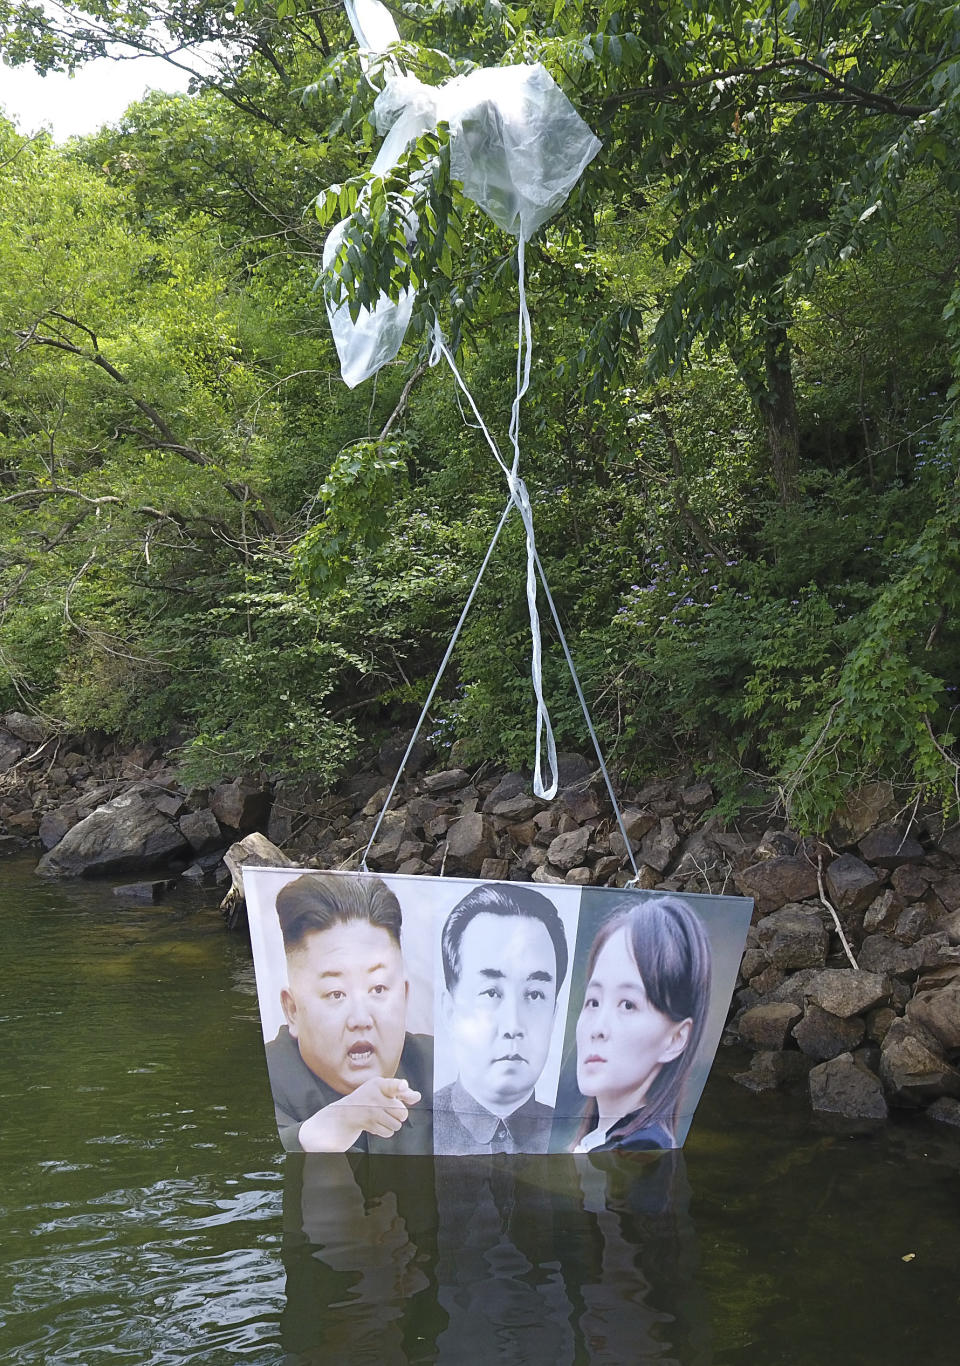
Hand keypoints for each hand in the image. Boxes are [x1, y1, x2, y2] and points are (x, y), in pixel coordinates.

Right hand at [297, 1076, 421, 1151]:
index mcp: (378, 1084)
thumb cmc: (368, 1100)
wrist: (343, 1114)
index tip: (403, 1085)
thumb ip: (401, 1092)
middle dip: (398, 1115)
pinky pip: (388, 1132)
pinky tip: (375, 1124)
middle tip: (387, 1110)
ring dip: (391, 1124)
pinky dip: (384, 1131)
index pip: (393, 1085)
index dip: (399, 1086)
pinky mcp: (368, 1124)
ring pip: (397, 1124)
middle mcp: (374, 1096)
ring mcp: (370, 1111)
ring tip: (379, 1117)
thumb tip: (417, 1096)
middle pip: (402, 1112)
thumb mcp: (382, 1091)